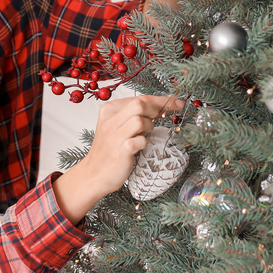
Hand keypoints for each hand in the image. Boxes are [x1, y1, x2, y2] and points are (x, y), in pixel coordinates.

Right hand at [53, 94, 182, 223]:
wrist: (94, 174)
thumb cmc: (110, 150)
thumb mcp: (117, 126)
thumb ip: (133, 115)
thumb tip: (160, 107)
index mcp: (109, 110)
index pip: (139, 98)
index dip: (161, 99)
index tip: (177, 102)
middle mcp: (110, 120)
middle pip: (140, 104)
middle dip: (156, 110)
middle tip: (161, 119)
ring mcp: (114, 136)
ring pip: (140, 120)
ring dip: (149, 127)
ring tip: (144, 135)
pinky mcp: (120, 151)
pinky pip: (139, 141)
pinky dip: (144, 143)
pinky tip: (139, 147)